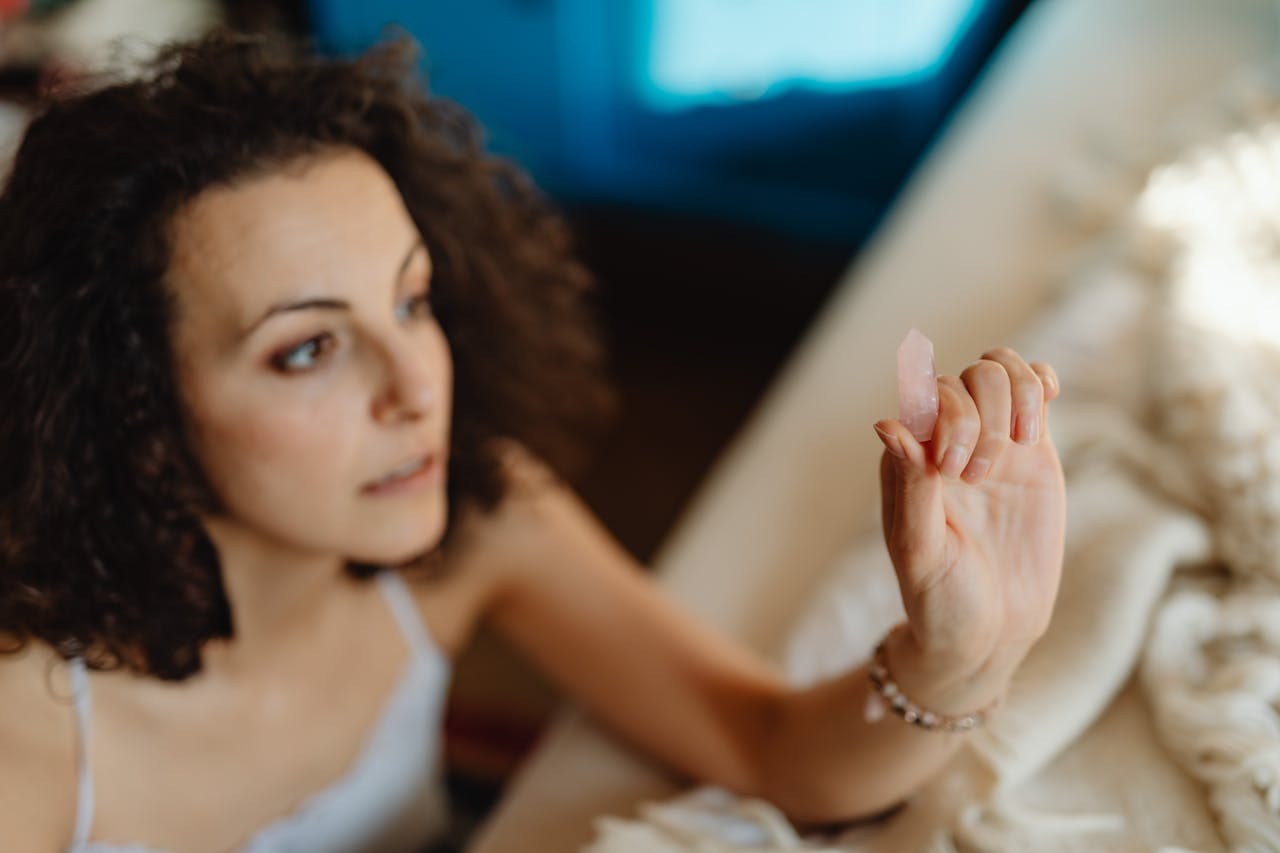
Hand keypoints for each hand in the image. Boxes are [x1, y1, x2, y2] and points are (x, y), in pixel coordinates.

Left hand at [873, 347, 1065, 702]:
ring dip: (1015, 395)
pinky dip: (1040, 381)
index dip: (947, 417)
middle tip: (978, 477)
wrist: (990, 631)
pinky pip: (1035, 393)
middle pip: (966, 378)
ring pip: (999, 373)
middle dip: (980, 416)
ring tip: (1018, 444)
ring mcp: (990, 442)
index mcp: (908, 459)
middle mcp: (945, 442)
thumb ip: (910, 487)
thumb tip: (887, 423)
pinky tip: (1045, 401)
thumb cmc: (941, 597)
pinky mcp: (1032, 453)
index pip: (924, 396)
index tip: (955, 472)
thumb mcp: (920, 550)